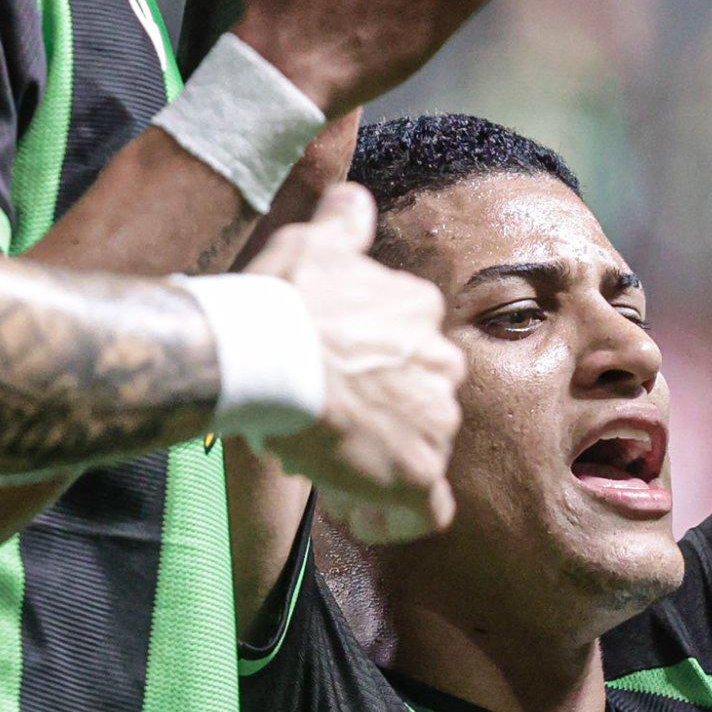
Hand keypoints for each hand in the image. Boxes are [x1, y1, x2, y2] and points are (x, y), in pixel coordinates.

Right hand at [251, 183, 465, 543]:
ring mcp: (435, 421)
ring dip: (376, 464)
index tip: (332, 382)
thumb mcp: (315, 243)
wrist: (269, 352)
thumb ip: (342, 221)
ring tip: (322, 463)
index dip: (371, 371)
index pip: (410, 349)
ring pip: (418, 452)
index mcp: (420, 312)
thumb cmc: (284, 298)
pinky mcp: (416, 471)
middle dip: (378, 418)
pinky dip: (394, 517)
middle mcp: (442, 365)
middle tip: (322, 425)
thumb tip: (352, 195)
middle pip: (418, 402)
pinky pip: (424, 510)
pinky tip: (358, 513)